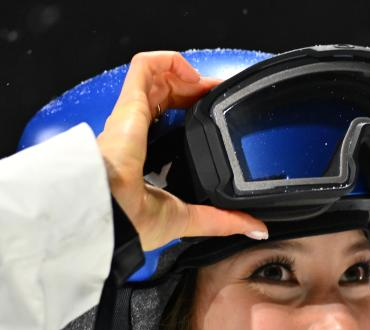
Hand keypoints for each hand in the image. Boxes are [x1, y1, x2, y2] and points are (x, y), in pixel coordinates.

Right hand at [97, 52, 268, 250]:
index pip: (163, 125)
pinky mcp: (129, 103)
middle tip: (215, 94)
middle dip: (192, 91)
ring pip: (155, 78)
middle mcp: (134, 134)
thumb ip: (221, 219)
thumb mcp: (188, 218)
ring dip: (184, 73)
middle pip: (163, 98)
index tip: (210, 116)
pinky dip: (169, 61)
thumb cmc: (134, 218)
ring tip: (206, 83)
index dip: (187, 114)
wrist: (114, 209)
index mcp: (142, 159)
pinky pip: (144, 66)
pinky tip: (191, 74)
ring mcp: (130, 116)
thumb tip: (255, 228)